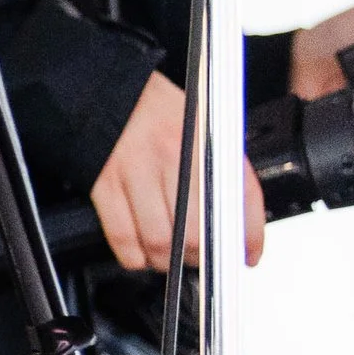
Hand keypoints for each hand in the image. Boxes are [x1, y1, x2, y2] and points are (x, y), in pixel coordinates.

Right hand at [89, 72, 264, 272]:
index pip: (240, 197)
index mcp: (206, 141)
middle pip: (196, 231)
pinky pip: (122, 236)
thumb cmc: (156, 111)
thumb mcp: (203, 126)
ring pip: (159, 241)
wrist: (106, 92)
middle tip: (200, 258)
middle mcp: (175, 156)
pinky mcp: (105, 184)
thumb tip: (238, 215)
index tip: (246, 254)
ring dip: (166, 261)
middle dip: (201, 257)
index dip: (248, 236)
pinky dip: (133, 256)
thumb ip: (222, 166)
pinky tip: (139, 253)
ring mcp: (137, 171)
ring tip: (168, 259)